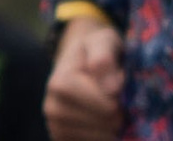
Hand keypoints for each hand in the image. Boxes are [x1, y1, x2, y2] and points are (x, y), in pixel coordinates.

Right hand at [44, 12, 124, 140]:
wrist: (78, 60)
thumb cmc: (95, 49)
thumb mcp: (103, 40)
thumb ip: (105, 57)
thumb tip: (112, 88)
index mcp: (60, 83)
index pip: (104, 105)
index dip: (119, 98)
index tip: (120, 86)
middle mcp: (52, 108)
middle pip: (103, 123)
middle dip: (118, 113)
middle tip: (118, 98)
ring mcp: (56, 126)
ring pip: (99, 138)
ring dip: (112, 126)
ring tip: (110, 107)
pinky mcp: (61, 138)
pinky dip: (103, 135)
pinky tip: (102, 121)